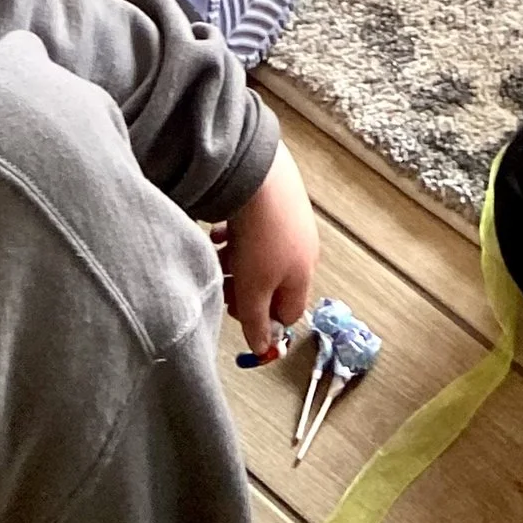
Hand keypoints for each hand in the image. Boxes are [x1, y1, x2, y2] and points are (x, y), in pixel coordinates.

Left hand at [216, 146, 319, 357]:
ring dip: (238, 260)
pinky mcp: (277, 200)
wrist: (259, 176)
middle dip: (246, 287)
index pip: (289, 313)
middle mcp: (303, 249)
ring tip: (219, 252)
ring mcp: (292, 222)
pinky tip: (222, 230)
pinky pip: (256, 228)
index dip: (264, 319)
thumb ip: (256, 321)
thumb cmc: (260, 236)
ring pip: (262, 256)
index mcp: (303, 275)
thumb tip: (261, 347)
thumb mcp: (254, 288)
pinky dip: (238, 234)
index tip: (239, 313)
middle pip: (273, 283)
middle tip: (224, 282)